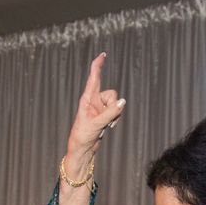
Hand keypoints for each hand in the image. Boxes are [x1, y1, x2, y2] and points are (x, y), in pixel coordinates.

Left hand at [63, 54, 125, 177]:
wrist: (82, 149)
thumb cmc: (83, 136)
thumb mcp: (96, 124)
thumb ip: (110, 113)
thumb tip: (123, 102)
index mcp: (87, 99)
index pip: (93, 78)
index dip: (98, 65)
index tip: (103, 54)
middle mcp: (94, 101)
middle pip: (112, 94)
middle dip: (114, 105)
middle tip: (108, 119)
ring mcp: (100, 108)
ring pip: (116, 103)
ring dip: (115, 114)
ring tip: (107, 125)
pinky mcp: (104, 115)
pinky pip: (116, 112)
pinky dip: (115, 119)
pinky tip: (109, 127)